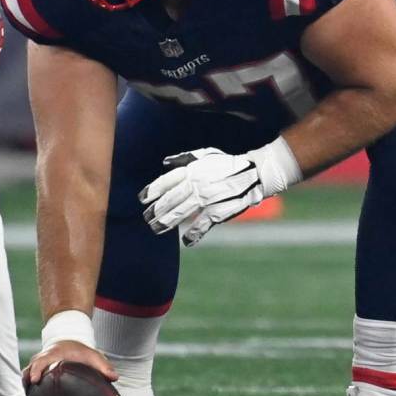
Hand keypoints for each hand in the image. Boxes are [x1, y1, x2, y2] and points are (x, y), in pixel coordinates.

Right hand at [23, 340, 117, 389]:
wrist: (68, 341)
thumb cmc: (80, 351)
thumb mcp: (93, 355)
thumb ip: (103, 366)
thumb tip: (114, 377)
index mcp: (54, 354)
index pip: (41, 361)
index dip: (36, 370)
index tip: (34, 380)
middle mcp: (42, 358)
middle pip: (29, 368)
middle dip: (27, 380)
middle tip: (28, 395)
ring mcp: (37, 365)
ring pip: (25, 374)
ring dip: (25, 386)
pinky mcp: (35, 371)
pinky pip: (26, 379)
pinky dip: (27, 388)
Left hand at [139, 148, 263, 245]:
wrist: (254, 173)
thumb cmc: (228, 164)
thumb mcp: (206, 155)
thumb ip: (185, 159)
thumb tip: (165, 162)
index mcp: (192, 170)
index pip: (167, 181)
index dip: (152, 190)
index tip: (142, 199)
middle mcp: (196, 183)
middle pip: (170, 199)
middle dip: (156, 210)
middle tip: (147, 218)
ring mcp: (207, 198)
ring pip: (180, 213)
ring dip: (166, 223)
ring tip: (156, 229)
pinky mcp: (218, 210)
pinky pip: (202, 224)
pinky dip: (193, 234)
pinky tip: (186, 241)